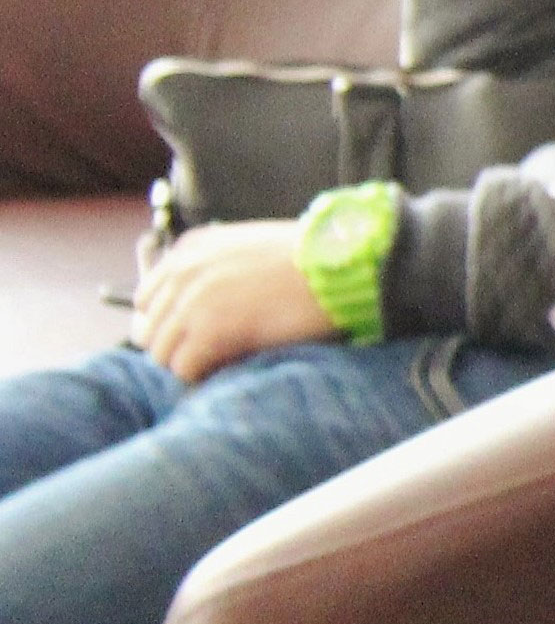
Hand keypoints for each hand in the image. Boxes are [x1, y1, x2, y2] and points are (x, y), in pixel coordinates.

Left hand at [133, 222, 339, 386]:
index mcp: (188, 250)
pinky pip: (183, 368)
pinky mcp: (210, 332)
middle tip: (207, 356)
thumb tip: (216, 299)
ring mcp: (192, 303)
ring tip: (218, 366)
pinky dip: (200, 376)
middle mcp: (181, 273)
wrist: (337, 264)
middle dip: (174, 345)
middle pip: (150, 329)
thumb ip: (219, 265)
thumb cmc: (309, 258)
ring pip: (160, 353)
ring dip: (187, 363)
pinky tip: (225, 371)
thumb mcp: (249, 246)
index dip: (169, 321)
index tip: (194, 334)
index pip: (149, 298)